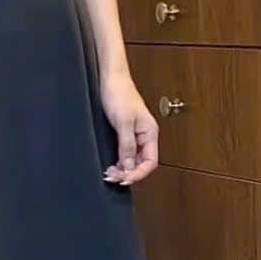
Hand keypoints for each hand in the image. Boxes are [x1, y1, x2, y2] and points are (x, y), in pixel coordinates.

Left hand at [99, 68, 158, 185]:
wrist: (111, 79)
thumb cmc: (119, 94)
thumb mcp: (123, 122)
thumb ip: (126, 145)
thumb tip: (128, 166)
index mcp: (150, 133)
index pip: (150, 162)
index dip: (138, 174)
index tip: (124, 180)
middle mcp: (145, 136)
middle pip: (141, 163)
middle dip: (128, 173)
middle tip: (113, 177)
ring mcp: (136, 135)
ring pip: (133, 160)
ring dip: (123, 169)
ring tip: (110, 173)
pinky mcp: (126, 133)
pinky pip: (126, 153)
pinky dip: (119, 162)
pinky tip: (111, 165)